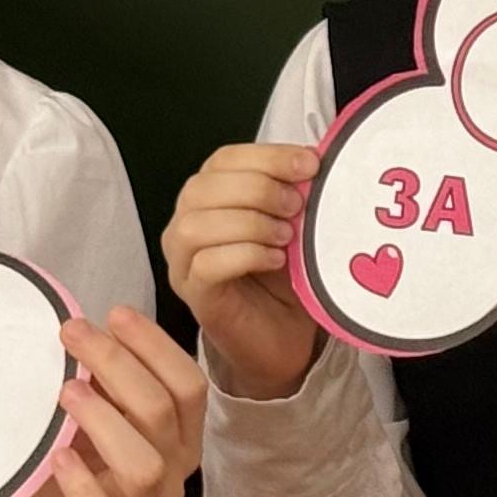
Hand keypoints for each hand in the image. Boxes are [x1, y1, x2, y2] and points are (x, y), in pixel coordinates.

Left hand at [0, 308, 207, 496]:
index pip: (188, 385)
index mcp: (179, 435)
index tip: (114, 314)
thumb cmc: (80, 461)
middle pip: (162, 412)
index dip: (155, 345)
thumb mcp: (99, 414)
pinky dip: (81, 482)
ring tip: (67, 392)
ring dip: (105, 420)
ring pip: (143, 465)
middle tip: (72, 335)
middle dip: (117, 364)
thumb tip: (84, 328)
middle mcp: (172, 472)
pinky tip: (58, 456)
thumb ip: (104, 381)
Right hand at [161, 142, 325, 401]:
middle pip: (202, 187)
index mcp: (208, 197)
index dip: (266, 156)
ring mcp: (183, 263)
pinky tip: (275, 260)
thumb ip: (293, 192)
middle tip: (296, 205)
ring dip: (249, 223)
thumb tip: (313, 159)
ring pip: (196, 226)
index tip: (310, 163)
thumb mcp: (294, 224)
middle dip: (257, 188)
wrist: (286, 339)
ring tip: (286, 236)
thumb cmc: (285, 277)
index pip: (223, 160)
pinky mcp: (194, 297)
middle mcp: (185, 225)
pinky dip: (244, 255)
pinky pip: (206, 265)